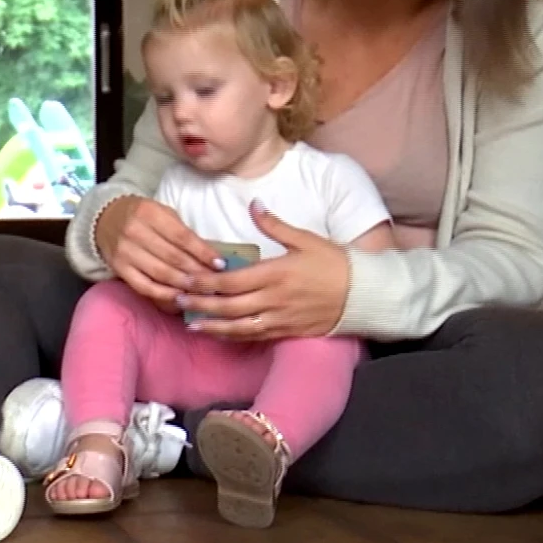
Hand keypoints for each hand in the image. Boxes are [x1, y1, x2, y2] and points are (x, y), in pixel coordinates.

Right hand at [95, 196, 222, 304]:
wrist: (105, 220)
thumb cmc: (142, 216)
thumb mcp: (162, 214)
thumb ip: (183, 233)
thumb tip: (211, 257)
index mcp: (149, 213)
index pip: (182, 237)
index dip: (202, 252)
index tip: (220, 264)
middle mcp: (134, 232)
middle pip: (173, 257)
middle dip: (197, 272)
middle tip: (216, 283)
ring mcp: (125, 252)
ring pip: (161, 274)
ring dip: (185, 285)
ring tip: (202, 292)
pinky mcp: (119, 269)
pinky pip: (145, 286)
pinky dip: (164, 294)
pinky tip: (180, 297)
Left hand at [176, 206, 350, 340]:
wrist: (365, 294)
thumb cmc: (336, 263)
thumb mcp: (306, 239)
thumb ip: (275, 225)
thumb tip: (253, 205)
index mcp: (276, 273)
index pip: (231, 280)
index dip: (205, 281)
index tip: (185, 278)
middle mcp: (274, 299)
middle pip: (229, 306)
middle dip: (201, 304)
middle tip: (177, 300)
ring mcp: (281, 319)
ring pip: (239, 327)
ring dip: (213, 326)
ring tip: (191, 324)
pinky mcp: (288, 332)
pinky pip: (256, 337)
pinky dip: (235, 337)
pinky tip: (221, 335)